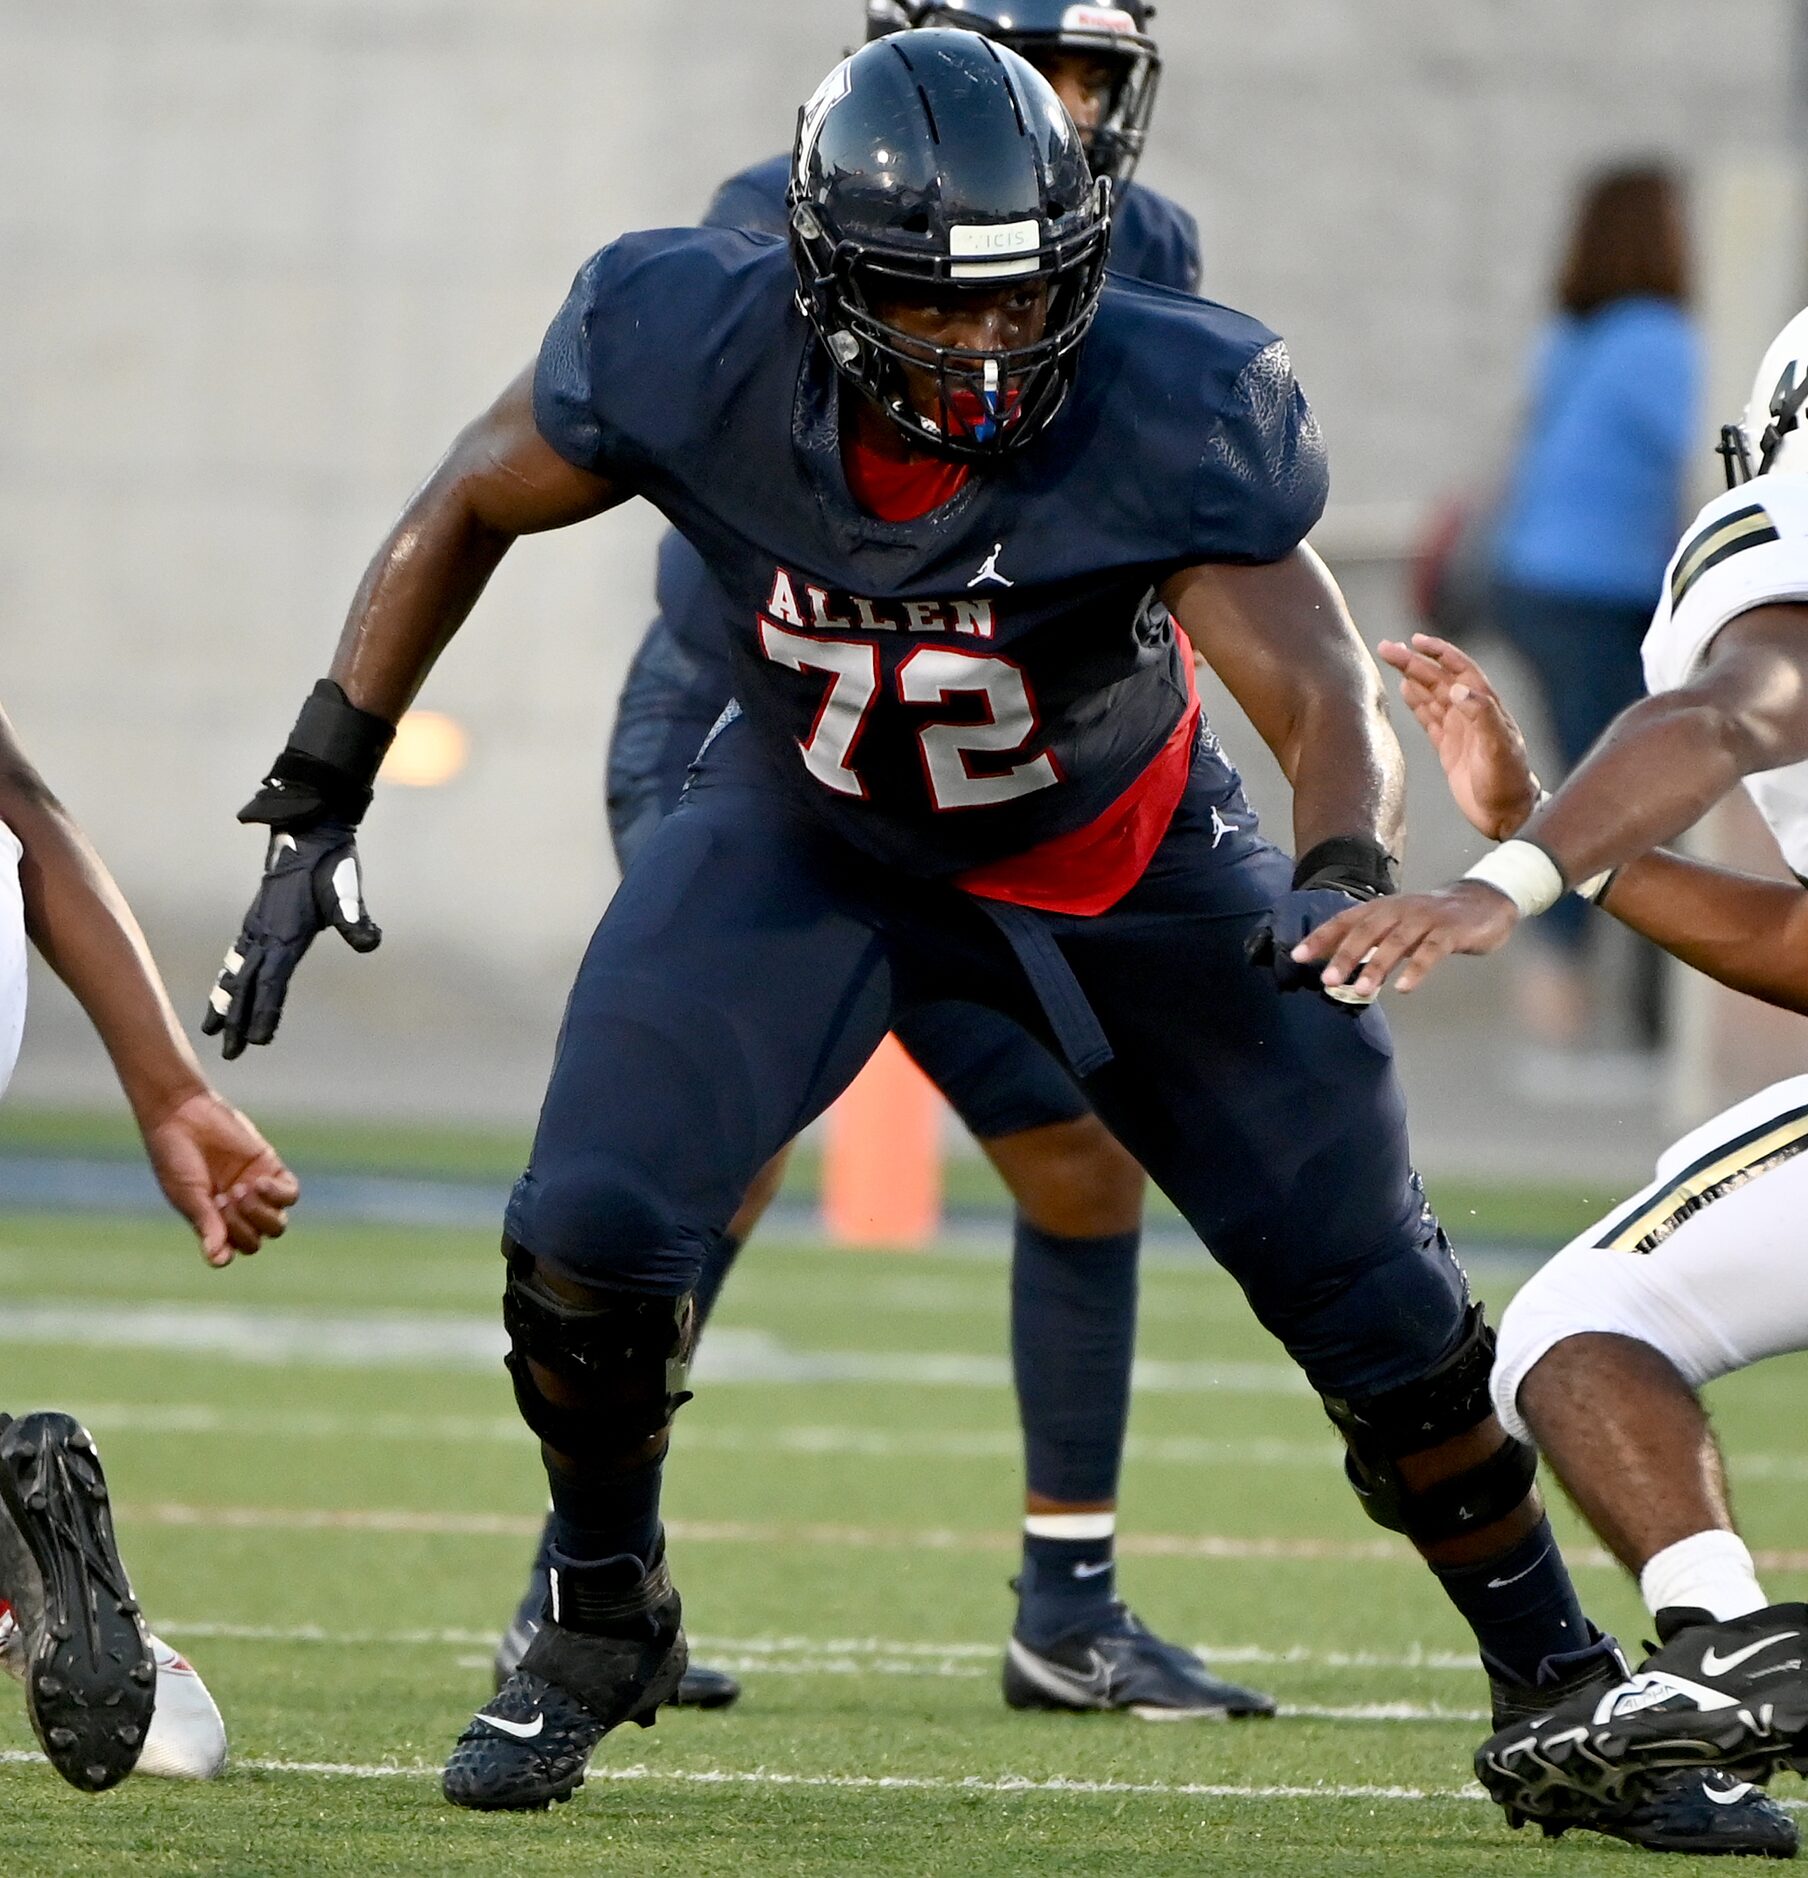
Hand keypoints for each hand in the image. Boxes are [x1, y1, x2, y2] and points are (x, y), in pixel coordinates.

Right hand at [140, 1088, 300, 1266]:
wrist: (182, 1114)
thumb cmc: (176, 1157)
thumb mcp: (189, 1195)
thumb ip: (207, 1225)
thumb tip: (220, 1261)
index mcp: (213, 1220)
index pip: (235, 1250)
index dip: (229, 1247)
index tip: (215, 1232)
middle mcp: (237, 1209)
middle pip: (259, 1238)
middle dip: (245, 1228)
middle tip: (223, 1201)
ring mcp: (255, 1189)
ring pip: (277, 1222)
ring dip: (262, 1214)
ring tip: (240, 1191)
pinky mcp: (269, 1167)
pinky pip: (290, 1194)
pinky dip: (279, 1195)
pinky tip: (259, 1183)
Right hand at [202, 824, 379, 1058]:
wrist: (308, 834)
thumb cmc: (331, 865)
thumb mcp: (346, 891)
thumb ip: (355, 921)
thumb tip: (371, 942)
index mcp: (286, 934)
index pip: (273, 982)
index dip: (265, 1012)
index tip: (257, 1040)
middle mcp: (265, 934)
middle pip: (247, 986)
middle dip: (237, 1020)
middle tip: (229, 1054)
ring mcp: (256, 927)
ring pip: (235, 973)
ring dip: (224, 1003)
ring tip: (212, 1029)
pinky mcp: (256, 921)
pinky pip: (236, 956)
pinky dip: (226, 977)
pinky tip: (224, 989)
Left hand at [1292, 880, 1521, 999]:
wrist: (1485, 902)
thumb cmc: (1433, 919)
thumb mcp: (1396, 926)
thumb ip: (1369, 941)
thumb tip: (1331, 962)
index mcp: (1382, 908)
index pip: (1345, 920)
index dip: (1321, 937)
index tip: (1297, 956)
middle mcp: (1399, 910)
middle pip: (1366, 930)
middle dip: (1345, 954)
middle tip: (1327, 979)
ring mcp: (1426, 919)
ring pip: (1396, 941)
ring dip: (1376, 965)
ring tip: (1361, 989)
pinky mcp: (1450, 931)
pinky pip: (1432, 951)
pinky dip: (1417, 969)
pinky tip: (1404, 987)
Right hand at [1379, 634, 1539, 840]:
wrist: (1505, 813)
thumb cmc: (1508, 781)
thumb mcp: (1499, 748)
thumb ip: (1482, 716)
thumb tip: (1458, 688)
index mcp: (1485, 706)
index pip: (1460, 670)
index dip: (1439, 652)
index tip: (1415, 641)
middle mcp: (1471, 712)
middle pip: (1438, 678)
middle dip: (1413, 661)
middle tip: (1385, 648)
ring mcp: (1459, 729)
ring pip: (1431, 694)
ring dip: (1411, 676)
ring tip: (1389, 660)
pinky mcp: (1448, 747)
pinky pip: (1428, 717)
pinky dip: (1415, 702)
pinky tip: (1404, 689)